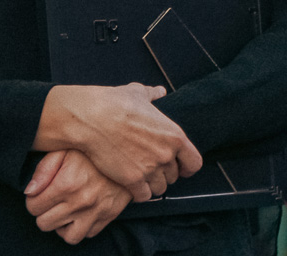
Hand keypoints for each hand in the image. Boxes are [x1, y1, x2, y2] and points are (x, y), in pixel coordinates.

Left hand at [25, 149, 132, 244]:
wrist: (127, 152)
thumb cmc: (91, 149)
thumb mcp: (64, 150)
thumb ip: (43, 169)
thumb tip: (29, 191)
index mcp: (66, 184)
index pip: (33, 207)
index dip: (33, 200)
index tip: (38, 194)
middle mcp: (80, 202)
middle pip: (45, 224)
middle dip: (43, 213)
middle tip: (48, 202)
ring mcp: (95, 212)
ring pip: (67, 236)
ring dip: (61, 226)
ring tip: (62, 212)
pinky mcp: (108, 217)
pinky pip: (88, 234)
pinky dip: (81, 227)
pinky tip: (79, 213)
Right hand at [35, 84, 201, 201]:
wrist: (92, 117)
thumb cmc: (114, 103)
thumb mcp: (137, 93)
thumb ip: (152, 95)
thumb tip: (160, 91)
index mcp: (174, 135)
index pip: (194, 162)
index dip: (186, 166)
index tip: (179, 167)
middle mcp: (166, 154)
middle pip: (174, 176)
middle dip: (163, 173)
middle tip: (150, 167)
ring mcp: (150, 169)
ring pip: (159, 189)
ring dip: (151, 185)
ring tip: (140, 177)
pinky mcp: (133, 180)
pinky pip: (143, 196)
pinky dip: (138, 193)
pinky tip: (130, 184)